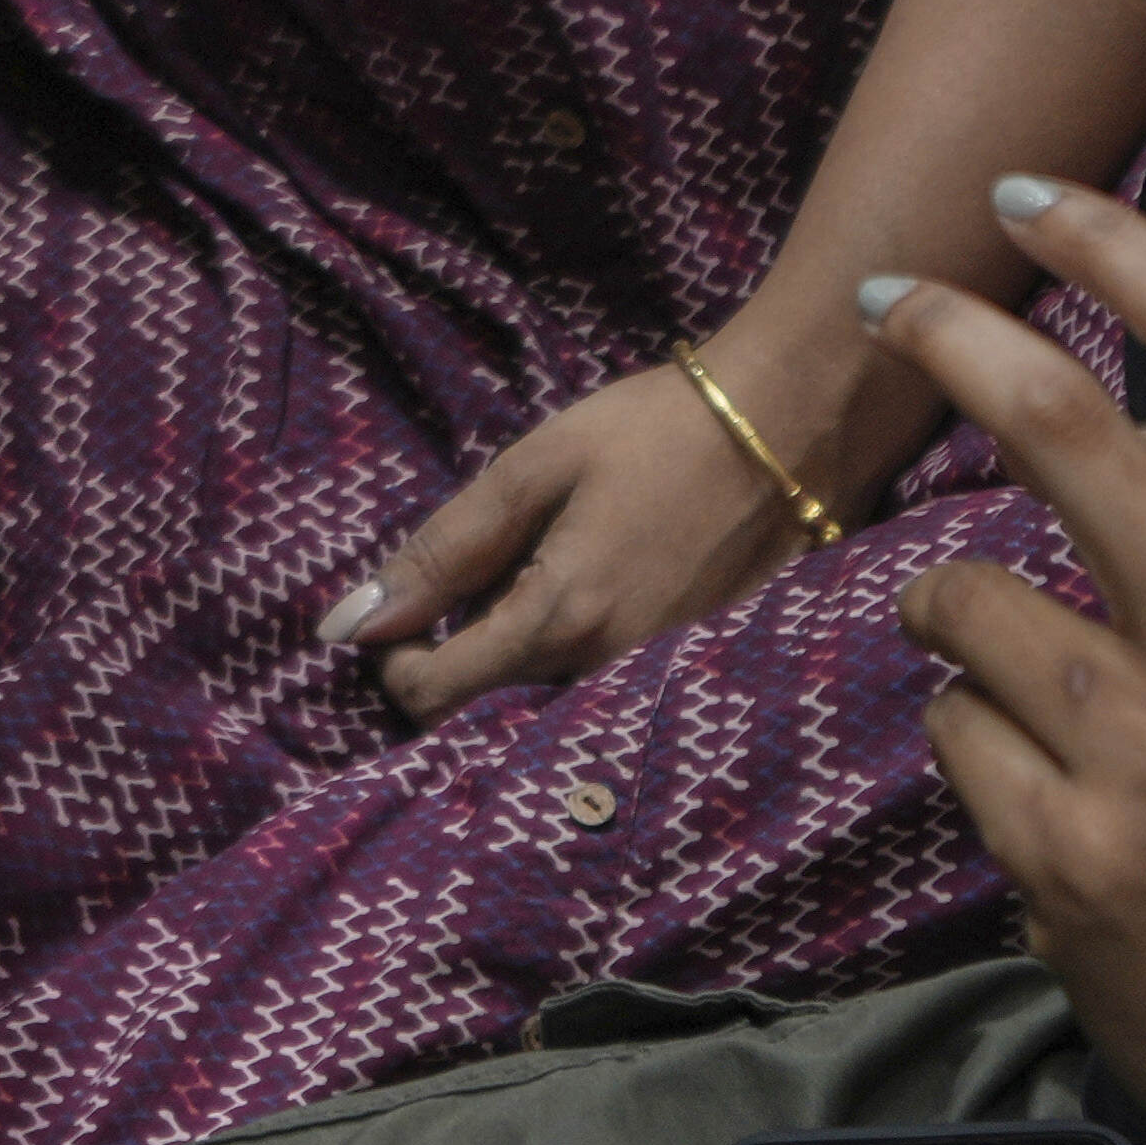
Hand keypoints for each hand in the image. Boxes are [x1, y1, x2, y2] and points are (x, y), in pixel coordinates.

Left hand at [321, 303, 873, 721]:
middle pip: (490, 717)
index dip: (394, 665)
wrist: (794, 427)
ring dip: (510, 675)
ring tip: (514, 596)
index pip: (437, 697)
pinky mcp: (698, 676)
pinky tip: (578, 606)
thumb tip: (351, 621)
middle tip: (451, 604)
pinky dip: (570, 670)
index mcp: (559, 622)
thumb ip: (444, 550)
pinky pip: (606, 698)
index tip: (393, 620)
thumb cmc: (658, 432)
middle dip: (449, 673)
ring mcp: (661, 686)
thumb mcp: (535, 468)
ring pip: (549, 711)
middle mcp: (609, 676)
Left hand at [876, 184, 1145, 1144]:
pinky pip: (949, 730)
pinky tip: (1045, 806)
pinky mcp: (1075, 853)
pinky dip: (968, 748)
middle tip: (885, 294)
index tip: (1033, 196)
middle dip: (954, 334)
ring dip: (953, 617)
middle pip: (1070, 434)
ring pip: (968, 594)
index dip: (1124, 255)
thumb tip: (1141, 425)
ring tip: (1022, 691)